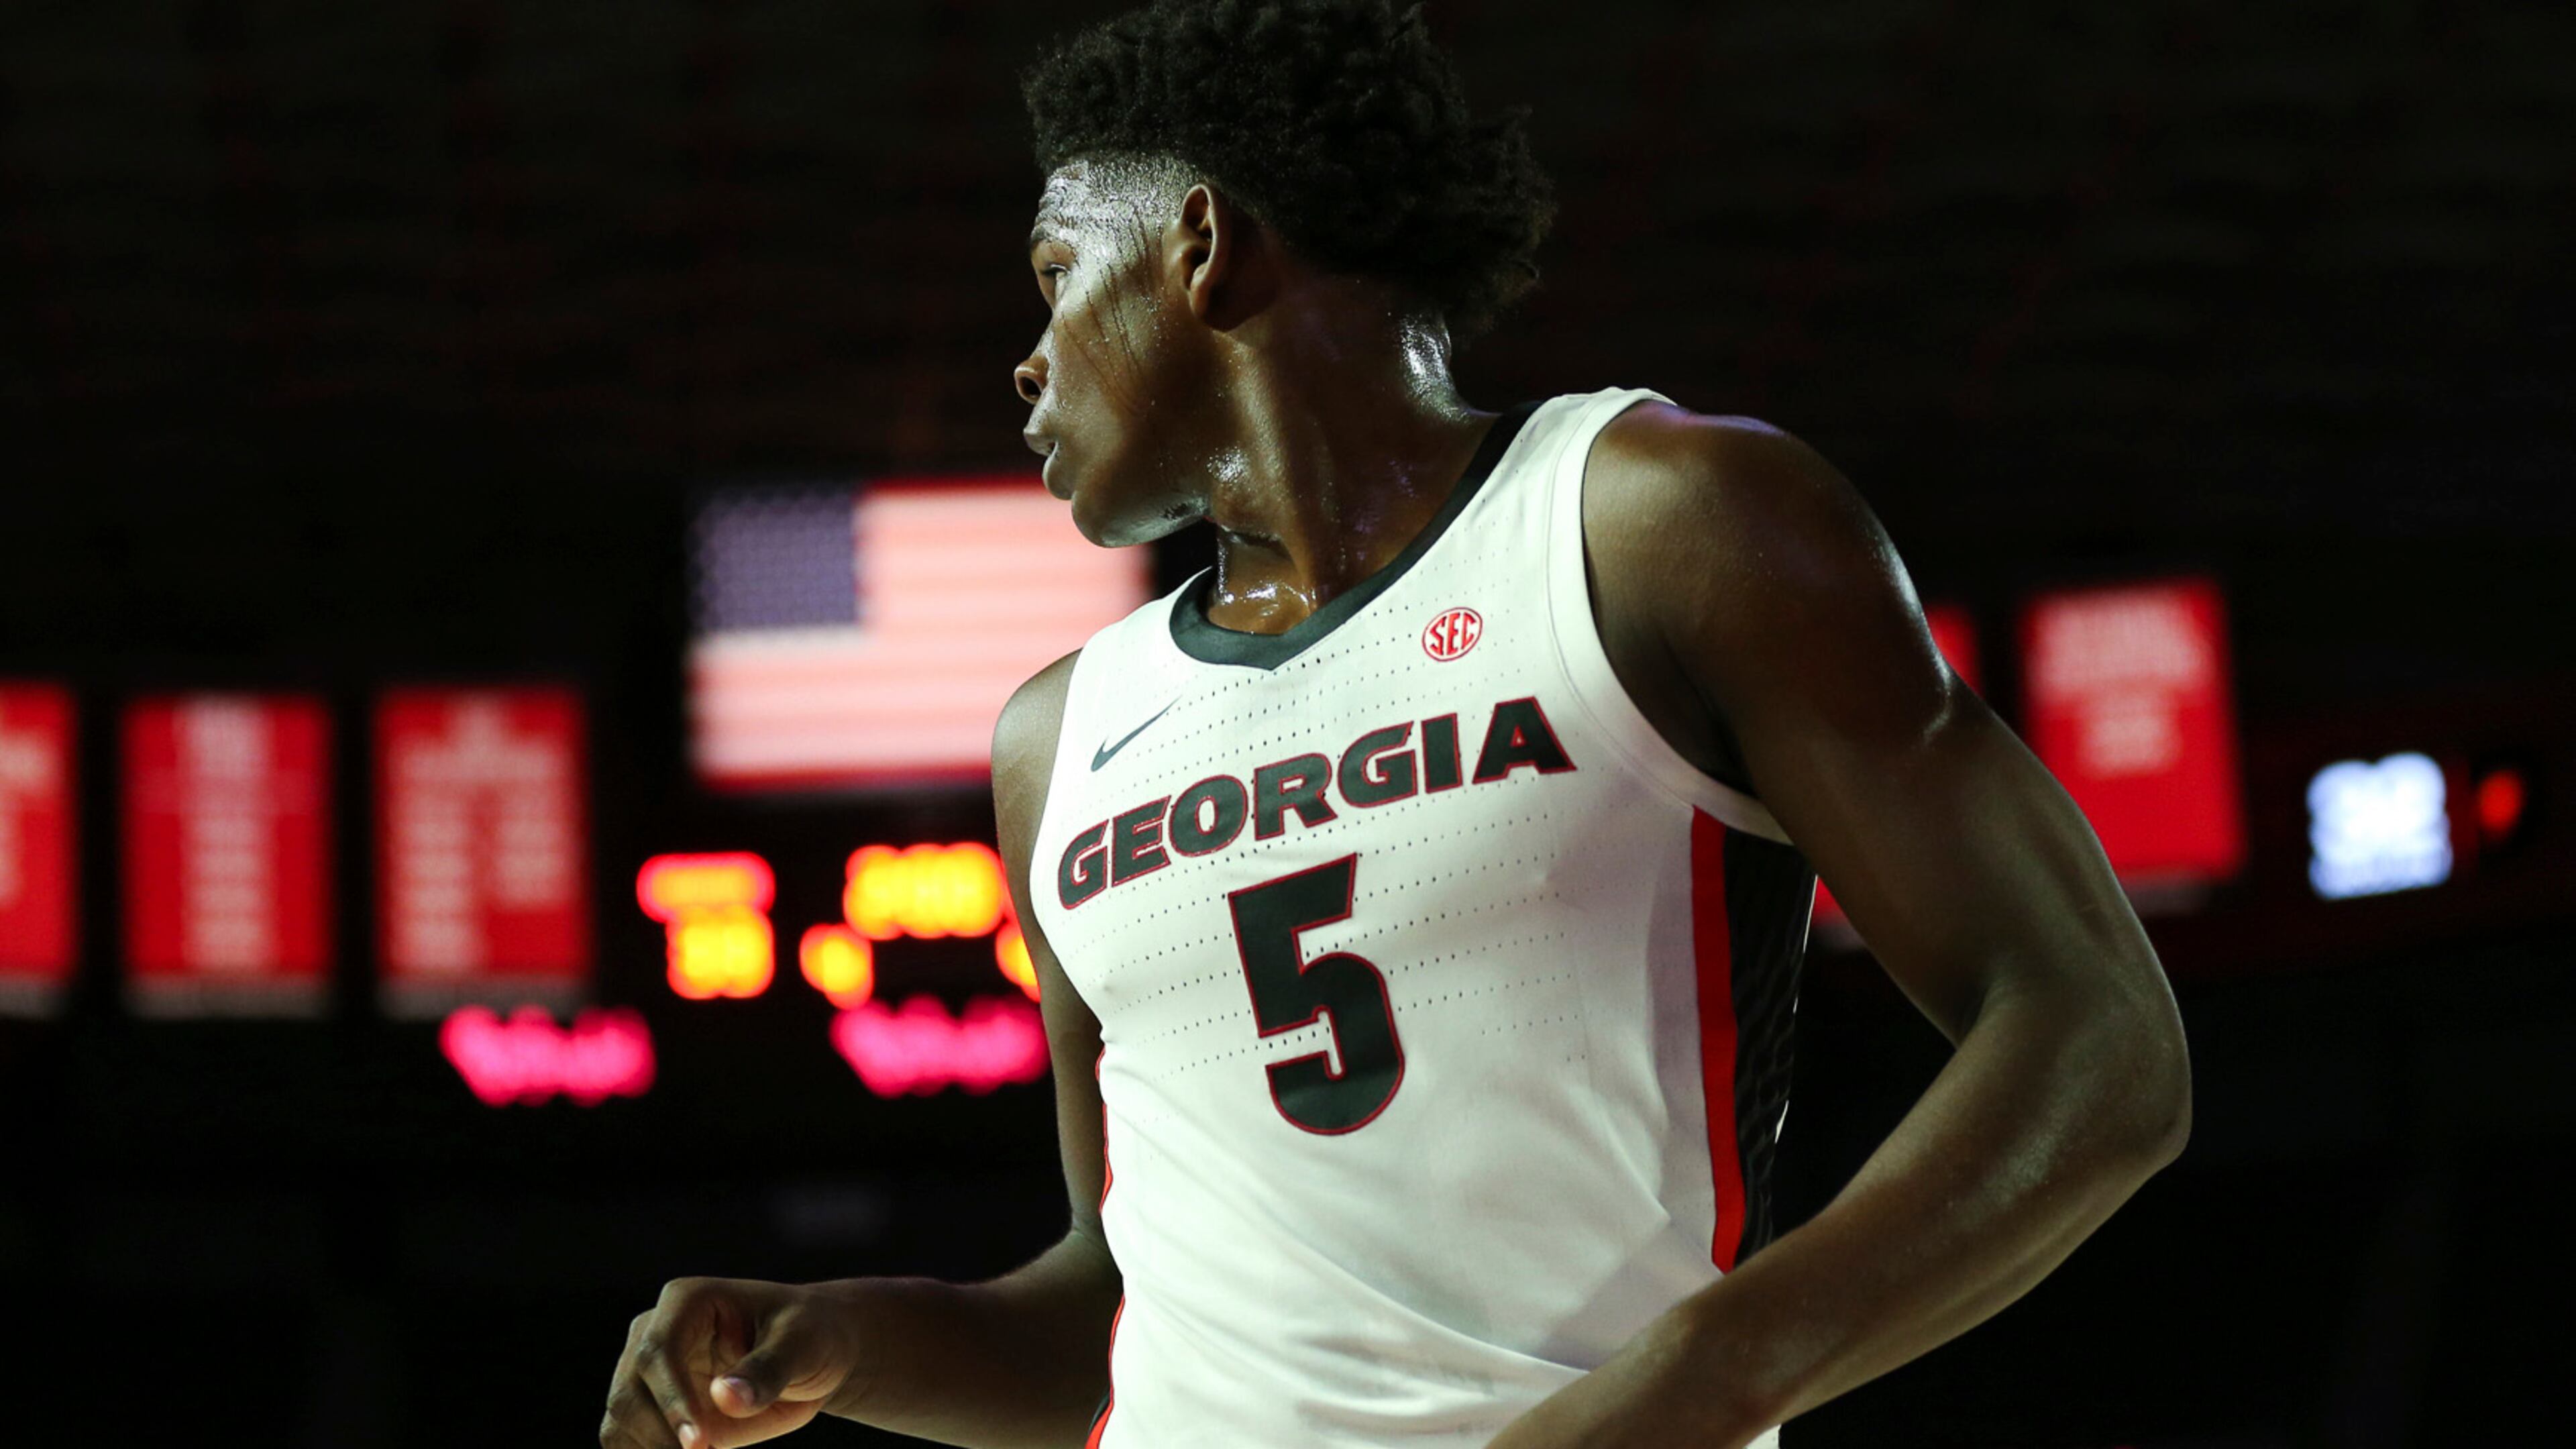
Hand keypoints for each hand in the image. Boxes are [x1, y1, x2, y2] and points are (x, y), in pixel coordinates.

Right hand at [600, 1276, 865, 1448]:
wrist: (810, 1355)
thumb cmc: (809, 1335)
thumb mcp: (802, 1344)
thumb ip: (767, 1370)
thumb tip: (725, 1398)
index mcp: (687, 1301)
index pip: (658, 1351)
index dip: (672, 1399)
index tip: (699, 1443)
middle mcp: (654, 1333)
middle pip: (628, 1392)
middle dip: (660, 1437)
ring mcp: (647, 1374)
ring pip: (620, 1422)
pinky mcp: (652, 1409)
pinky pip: (628, 1441)